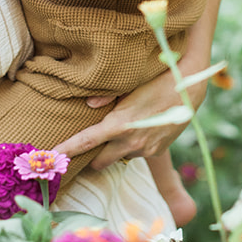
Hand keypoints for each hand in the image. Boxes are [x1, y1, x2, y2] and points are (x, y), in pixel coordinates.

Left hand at [60, 68, 193, 171]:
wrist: (190, 88)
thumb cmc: (156, 80)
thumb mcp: (129, 84)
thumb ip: (106, 95)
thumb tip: (87, 102)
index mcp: (119, 124)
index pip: (86, 141)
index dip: (66, 150)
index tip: (51, 157)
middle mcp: (131, 141)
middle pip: (100, 161)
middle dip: (92, 157)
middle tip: (87, 148)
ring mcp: (146, 149)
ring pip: (120, 157)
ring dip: (116, 149)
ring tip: (122, 130)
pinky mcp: (158, 151)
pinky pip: (138, 154)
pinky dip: (133, 146)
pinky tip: (140, 129)